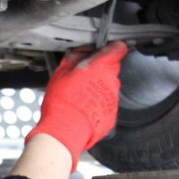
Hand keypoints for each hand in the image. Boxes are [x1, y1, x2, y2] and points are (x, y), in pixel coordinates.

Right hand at [25, 41, 127, 171]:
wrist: (66, 131)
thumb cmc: (62, 103)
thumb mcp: (60, 73)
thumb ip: (74, 57)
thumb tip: (82, 51)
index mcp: (100, 67)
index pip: (118, 49)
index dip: (110, 48)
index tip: (103, 51)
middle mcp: (111, 81)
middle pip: (112, 69)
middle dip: (99, 71)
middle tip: (82, 78)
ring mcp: (113, 99)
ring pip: (108, 87)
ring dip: (98, 89)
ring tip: (80, 97)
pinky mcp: (111, 114)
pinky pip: (106, 104)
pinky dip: (97, 105)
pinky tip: (84, 109)